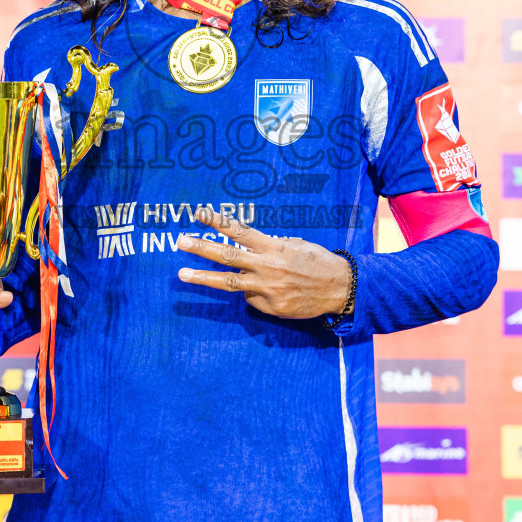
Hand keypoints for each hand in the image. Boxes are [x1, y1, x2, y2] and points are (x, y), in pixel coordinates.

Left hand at [176, 207, 350, 319]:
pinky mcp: (271, 307)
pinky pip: (252, 299)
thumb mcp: (295, 246)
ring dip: (202, 278)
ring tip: (182, 274)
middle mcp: (267, 266)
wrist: (341, 288)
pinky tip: (269, 292)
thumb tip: (249, 251)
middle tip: (180, 242)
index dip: (218, 222)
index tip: (199, 214)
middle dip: (201, 248)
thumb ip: (270, 247)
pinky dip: (253, 294)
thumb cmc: (317, 262)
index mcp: (273, 247)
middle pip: (227, 255)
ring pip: (228, 282)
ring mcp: (267, 288)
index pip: (240, 231)